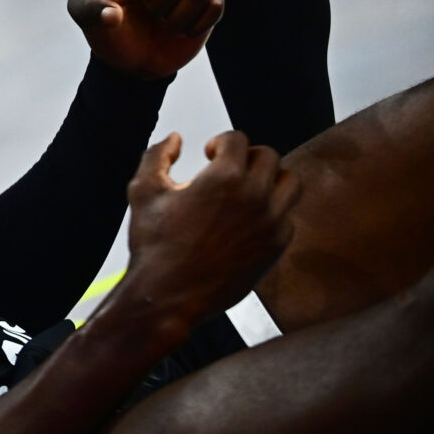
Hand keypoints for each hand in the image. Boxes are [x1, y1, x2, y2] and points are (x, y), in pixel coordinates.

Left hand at [68, 0, 223, 79]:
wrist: (134, 56)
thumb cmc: (108, 27)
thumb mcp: (85, 16)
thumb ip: (88, 9)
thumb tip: (114, 14)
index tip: (129, 1)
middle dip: (161, 7)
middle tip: (150, 14)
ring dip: (179, 18)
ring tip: (166, 22)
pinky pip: (216, 5)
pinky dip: (196, 25)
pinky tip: (183, 28)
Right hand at [124, 131, 301, 329]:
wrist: (169, 294)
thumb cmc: (155, 244)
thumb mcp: (143, 191)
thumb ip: (157, 155)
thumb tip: (175, 139)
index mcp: (224, 177)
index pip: (238, 139)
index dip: (220, 142)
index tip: (210, 153)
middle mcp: (255, 196)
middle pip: (269, 156)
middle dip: (247, 156)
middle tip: (229, 168)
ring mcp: (270, 223)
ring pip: (290, 183)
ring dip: (270, 178)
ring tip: (249, 188)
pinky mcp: (275, 247)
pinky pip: (288, 217)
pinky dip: (274, 211)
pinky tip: (249, 218)